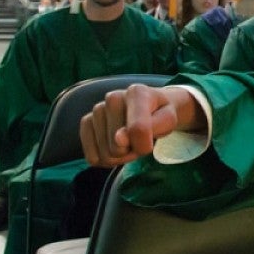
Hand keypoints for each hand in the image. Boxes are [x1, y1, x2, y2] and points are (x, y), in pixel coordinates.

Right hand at [80, 85, 205, 166]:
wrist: (150, 107)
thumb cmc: (159, 115)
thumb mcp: (167, 121)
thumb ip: (147, 129)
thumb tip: (118, 139)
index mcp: (137, 93)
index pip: (137, 129)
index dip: (143, 145)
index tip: (149, 145)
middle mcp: (113, 98)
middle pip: (118, 147)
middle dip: (132, 151)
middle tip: (141, 140)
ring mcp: (97, 109)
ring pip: (105, 154)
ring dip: (121, 157)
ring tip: (130, 142)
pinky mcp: (86, 122)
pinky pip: (92, 158)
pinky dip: (106, 161)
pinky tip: (115, 148)